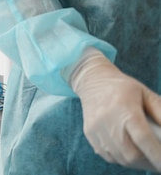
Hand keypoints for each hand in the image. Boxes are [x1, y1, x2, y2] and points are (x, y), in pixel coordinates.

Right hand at [70, 49, 160, 170]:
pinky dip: (121, 159)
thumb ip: (160, 113)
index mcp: (125, 108)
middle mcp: (108, 120)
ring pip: (120, 158)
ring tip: (145, 157)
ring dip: (136, 162)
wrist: (92, 80)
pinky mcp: (89, 134)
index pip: (143, 138)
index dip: (157, 155)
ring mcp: (96, 128)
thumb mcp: (146, 94)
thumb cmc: (123, 87)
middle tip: (158, 161)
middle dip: (148, 163)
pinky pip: (108, 156)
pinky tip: (128, 151)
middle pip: (131, 154)